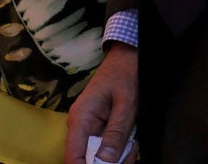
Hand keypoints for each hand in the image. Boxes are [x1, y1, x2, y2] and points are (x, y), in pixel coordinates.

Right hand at [64, 44, 136, 163]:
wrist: (129, 56)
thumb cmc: (126, 74)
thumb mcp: (127, 104)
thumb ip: (116, 132)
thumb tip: (105, 161)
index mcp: (80, 119)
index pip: (73, 157)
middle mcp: (79, 126)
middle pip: (88, 159)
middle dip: (111, 162)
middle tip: (131, 153)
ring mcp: (88, 127)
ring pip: (99, 155)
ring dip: (119, 155)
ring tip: (134, 144)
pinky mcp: (99, 127)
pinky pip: (107, 146)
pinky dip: (121, 147)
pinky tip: (133, 141)